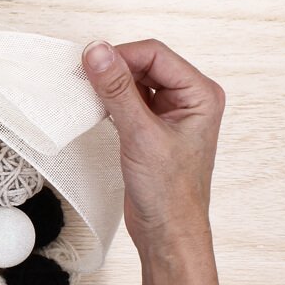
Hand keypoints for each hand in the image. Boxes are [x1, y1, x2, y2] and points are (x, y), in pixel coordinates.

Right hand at [82, 39, 225, 251]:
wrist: (167, 232)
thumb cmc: (169, 193)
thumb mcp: (140, 134)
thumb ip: (117, 90)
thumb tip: (98, 53)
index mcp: (200, 94)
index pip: (155, 55)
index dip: (121, 55)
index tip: (91, 62)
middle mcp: (189, 100)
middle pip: (145, 64)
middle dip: (114, 69)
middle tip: (85, 77)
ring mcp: (170, 114)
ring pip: (135, 82)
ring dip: (110, 85)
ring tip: (88, 94)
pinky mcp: (152, 128)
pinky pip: (129, 101)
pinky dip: (110, 101)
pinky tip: (95, 109)